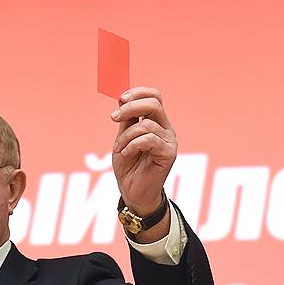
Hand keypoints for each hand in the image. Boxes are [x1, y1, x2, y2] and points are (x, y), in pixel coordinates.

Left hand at [110, 87, 176, 213]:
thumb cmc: (129, 165)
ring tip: (119, 148)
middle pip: (154, 103)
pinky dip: (132, 145)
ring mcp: (169, 141)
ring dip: (126, 136)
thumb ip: (126, 119)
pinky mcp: (169, 154)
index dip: (138, 92)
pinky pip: (149, 140)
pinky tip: (126, 153)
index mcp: (156, 121)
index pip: (154, 96)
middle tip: (114, 118)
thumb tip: (122, 97)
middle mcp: (165, 128)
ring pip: (147, 124)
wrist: (133, 192)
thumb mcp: (123, 137)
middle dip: (130, 107)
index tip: (120, 98)